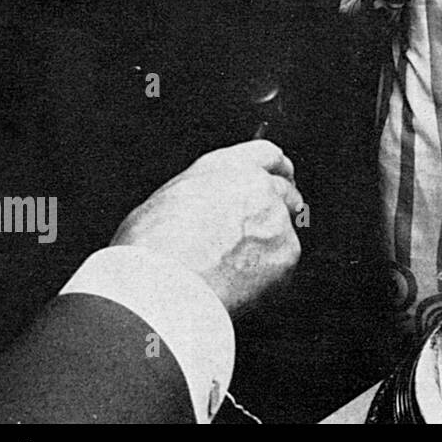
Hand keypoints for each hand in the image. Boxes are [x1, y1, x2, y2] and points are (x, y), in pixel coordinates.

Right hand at [110, 141, 302, 313]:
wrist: (167, 286)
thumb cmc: (153, 247)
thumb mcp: (164, 201)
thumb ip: (199, 195)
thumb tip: (203, 210)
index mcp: (227, 167)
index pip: (267, 154)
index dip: (274, 169)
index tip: (278, 178)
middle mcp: (258, 186)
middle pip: (283, 190)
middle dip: (277, 208)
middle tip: (261, 231)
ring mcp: (276, 219)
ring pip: (284, 229)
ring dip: (270, 244)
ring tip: (235, 269)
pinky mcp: (287, 253)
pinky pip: (284, 265)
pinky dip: (269, 276)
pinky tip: (241, 286)